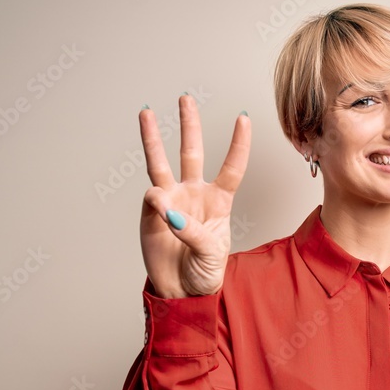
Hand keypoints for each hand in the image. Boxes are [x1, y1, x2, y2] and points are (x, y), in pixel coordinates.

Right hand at [138, 94, 250, 297]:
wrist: (182, 291)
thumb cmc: (205, 272)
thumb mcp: (211, 253)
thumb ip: (191, 230)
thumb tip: (166, 207)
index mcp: (220, 201)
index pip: (232, 167)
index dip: (238, 144)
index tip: (242, 118)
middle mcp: (195, 194)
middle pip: (193, 152)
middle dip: (190, 125)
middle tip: (186, 99)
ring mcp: (171, 200)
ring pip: (162, 162)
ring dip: (154, 138)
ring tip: (147, 113)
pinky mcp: (151, 212)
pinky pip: (152, 197)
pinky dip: (156, 200)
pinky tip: (161, 208)